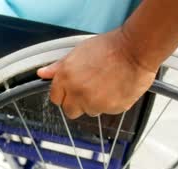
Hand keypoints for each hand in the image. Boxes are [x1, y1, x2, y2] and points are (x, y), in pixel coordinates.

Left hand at [37, 29, 156, 118]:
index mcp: (66, 78)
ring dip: (95, 103)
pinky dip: (111, 103)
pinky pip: (107, 111)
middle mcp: (77, 92)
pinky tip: (116, 87)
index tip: (71, 90)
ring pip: (90, 111)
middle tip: (89, 90)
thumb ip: (58, 67)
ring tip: (106, 84)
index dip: (64, 94)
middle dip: (77, 103)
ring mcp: (95, 102)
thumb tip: (42, 73)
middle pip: (70, 111)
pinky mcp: (111, 108)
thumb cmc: (109, 47)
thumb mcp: (77, 52)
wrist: (136, 49)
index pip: (56, 98)